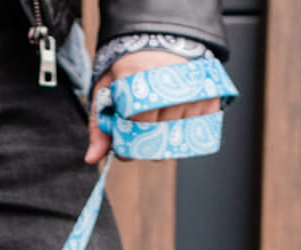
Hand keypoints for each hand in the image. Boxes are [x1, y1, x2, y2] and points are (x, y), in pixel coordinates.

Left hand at [86, 50, 222, 165]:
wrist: (160, 39)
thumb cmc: (129, 68)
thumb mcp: (107, 90)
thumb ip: (98, 125)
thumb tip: (92, 158)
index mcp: (138, 76)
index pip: (134, 126)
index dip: (127, 144)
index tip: (122, 148)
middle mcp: (169, 83)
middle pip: (157, 137)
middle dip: (144, 146)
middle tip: (138, 136)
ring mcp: (191, 90)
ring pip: (177, 138)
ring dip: (164, 140)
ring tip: (156, 122)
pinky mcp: (208, 95)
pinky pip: (196, 130)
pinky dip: (184, 132)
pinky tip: (174, 119)